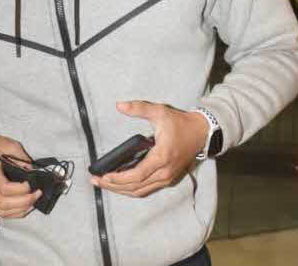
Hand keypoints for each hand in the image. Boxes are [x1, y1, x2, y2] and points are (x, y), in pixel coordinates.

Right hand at [0, 134, 40, 217]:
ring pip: (3, 211)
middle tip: (38, 193)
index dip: (21, 190)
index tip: (31, 184)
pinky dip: (15, 213)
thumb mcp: (8, 144)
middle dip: (25, 201)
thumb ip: (21, 157)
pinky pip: (1, 212)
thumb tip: (32, 170)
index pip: (5, 189)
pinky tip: (26, 207)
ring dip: (21, 209)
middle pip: (4, 203)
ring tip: (34, 200)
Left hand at [90, 101, 208, 197]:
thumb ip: (139, 108)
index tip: (103, 176)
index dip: (118, 179)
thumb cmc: (180, 123)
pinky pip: (147, 190)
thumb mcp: (159, 111)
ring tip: (104, 184)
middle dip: (114, 186)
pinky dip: (132, 189)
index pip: (137, 175)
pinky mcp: (168, 180)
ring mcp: (167, 179)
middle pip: (135, 187)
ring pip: (140, 192)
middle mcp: (164, 173)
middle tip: (96, 181)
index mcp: (161, 158)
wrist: (201, 133)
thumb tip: (119, 105)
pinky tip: (120, 185)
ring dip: (121, 191)